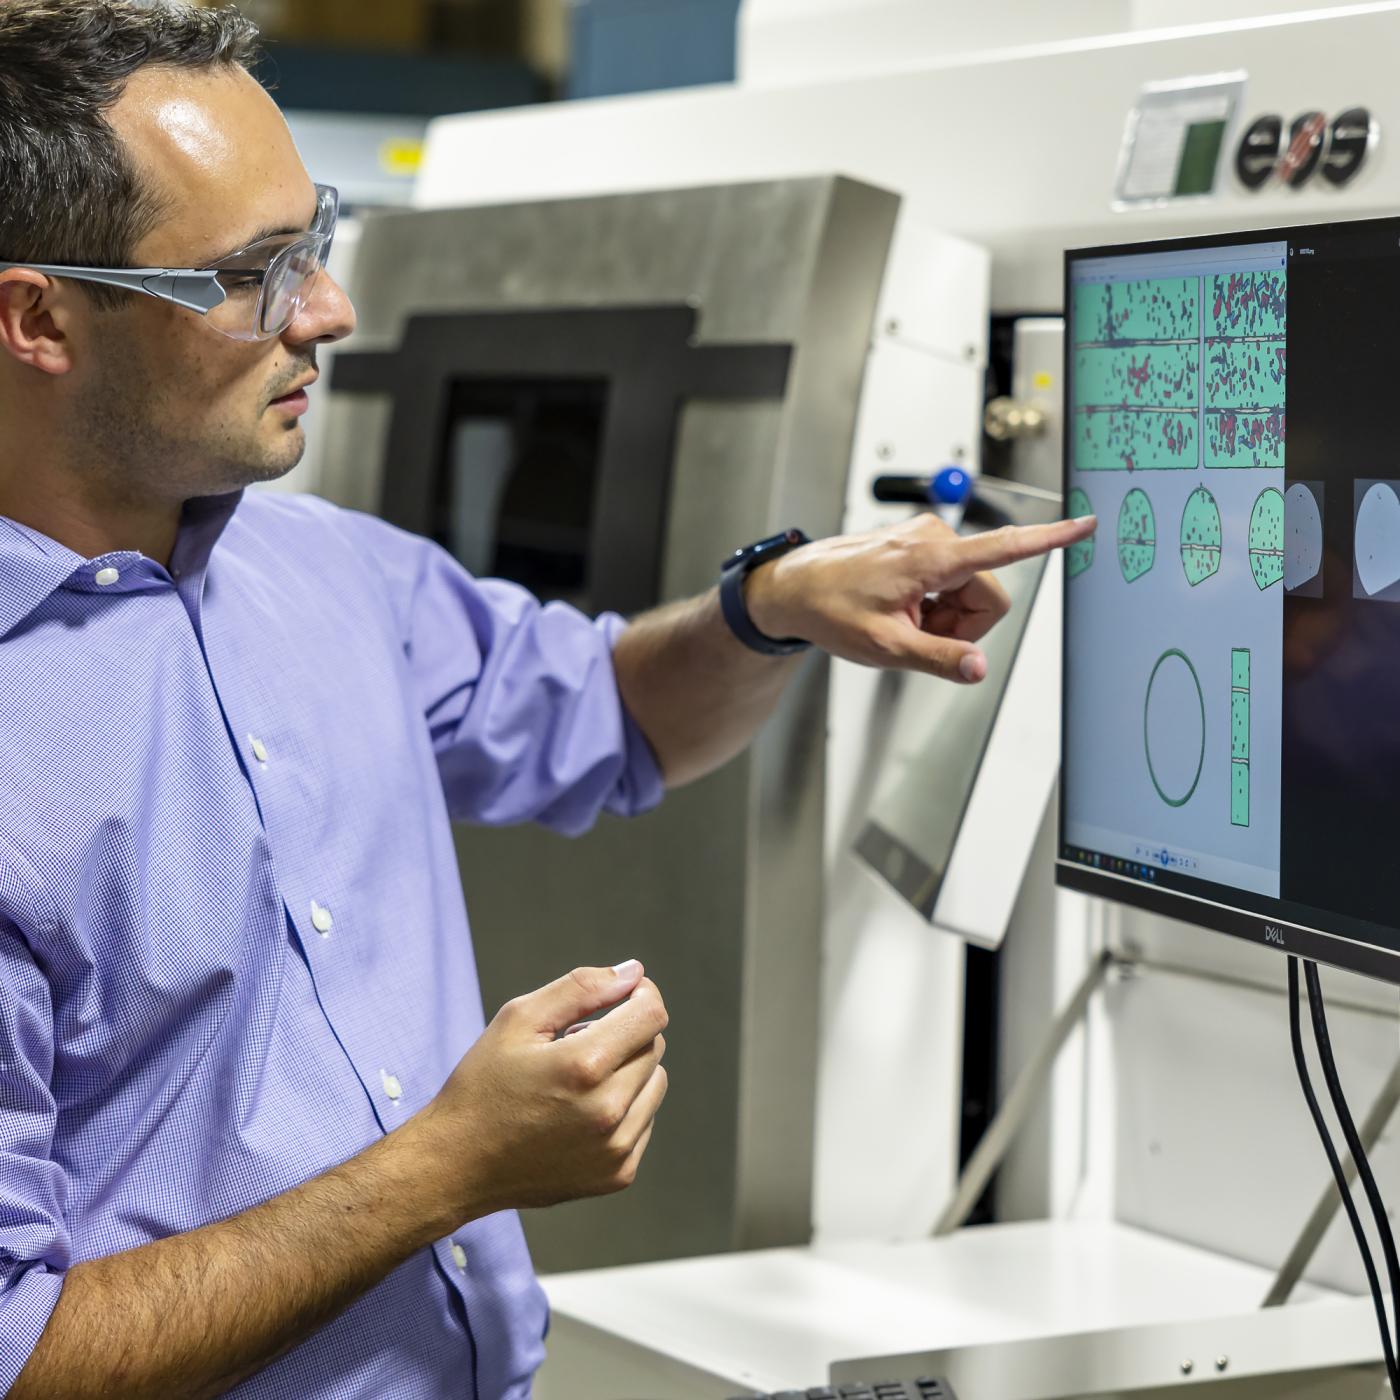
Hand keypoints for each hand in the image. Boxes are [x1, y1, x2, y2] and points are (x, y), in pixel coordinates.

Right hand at [414, 961, 668, 1218]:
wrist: (456, 1165)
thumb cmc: (484, 1085)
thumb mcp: (520, 1018)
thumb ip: (582, 988)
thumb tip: (634, 973)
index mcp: (586, 1066)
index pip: (652, 1014)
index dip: (641, 993)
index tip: (621, 994)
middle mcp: (609, 1110)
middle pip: (653, 1046)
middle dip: (624, 1034)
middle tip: (574, 1044)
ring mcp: (616, 1148)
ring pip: (654, 1083)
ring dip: (628, 1071)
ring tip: (577, 1081)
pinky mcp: (617, 1175)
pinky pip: (644, 1120)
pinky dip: (623, 1108)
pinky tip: (579, 1113)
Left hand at [745, 511, 1096, 682]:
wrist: (794, 589)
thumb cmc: (830, 610)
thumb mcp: (883, 646)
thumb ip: (937, 658)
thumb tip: (978, 668)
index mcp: (931, 557)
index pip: (1005, 547)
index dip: (1049, 539)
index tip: (1086, 524)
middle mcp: (935, 538)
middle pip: (988, 595)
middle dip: (962, 625)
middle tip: (917, 635)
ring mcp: (929, 540)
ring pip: (971, 593)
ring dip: (946, 618)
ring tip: (904, 622)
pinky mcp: (923, 546)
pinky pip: (952, 584)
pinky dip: (935, 606)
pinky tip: (903, 611)